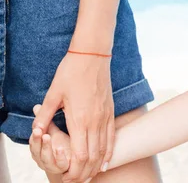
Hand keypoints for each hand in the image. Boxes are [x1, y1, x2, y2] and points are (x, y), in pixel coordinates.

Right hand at [30, 105, 70, 175]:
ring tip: (47, 137)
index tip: (36, 127)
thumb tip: (36, 106)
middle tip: (38, 131)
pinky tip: (60, 149)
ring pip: (45, 159)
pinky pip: (60, 165)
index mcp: (39, 148)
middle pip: (36, 151)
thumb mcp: (54, 130)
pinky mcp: (64, 168)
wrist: (76, 159)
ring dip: (46, 148)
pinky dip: (59, 157)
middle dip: (37, 140)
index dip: (34, 135)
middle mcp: (42, 158)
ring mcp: (52, 165)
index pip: (33, 142)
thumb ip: (45, 120)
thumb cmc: (64, 142)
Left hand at [33, 51, 113, 182]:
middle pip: (93, 157)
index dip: (74, 171)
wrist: (93, 56)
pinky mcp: (110, 111)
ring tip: (89, 176)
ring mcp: (105, 116)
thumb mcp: (53, 93)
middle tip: (76, 182)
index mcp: (79, 119)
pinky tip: (105, 161)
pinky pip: (112, 137)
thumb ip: (45, 115)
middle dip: (85, 173)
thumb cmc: (71, 72)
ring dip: (97, 166)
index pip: (79, 155)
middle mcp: (95, 121)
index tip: (66, 178)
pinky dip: (109, 152)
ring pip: (104, 149)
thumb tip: (36, 132)